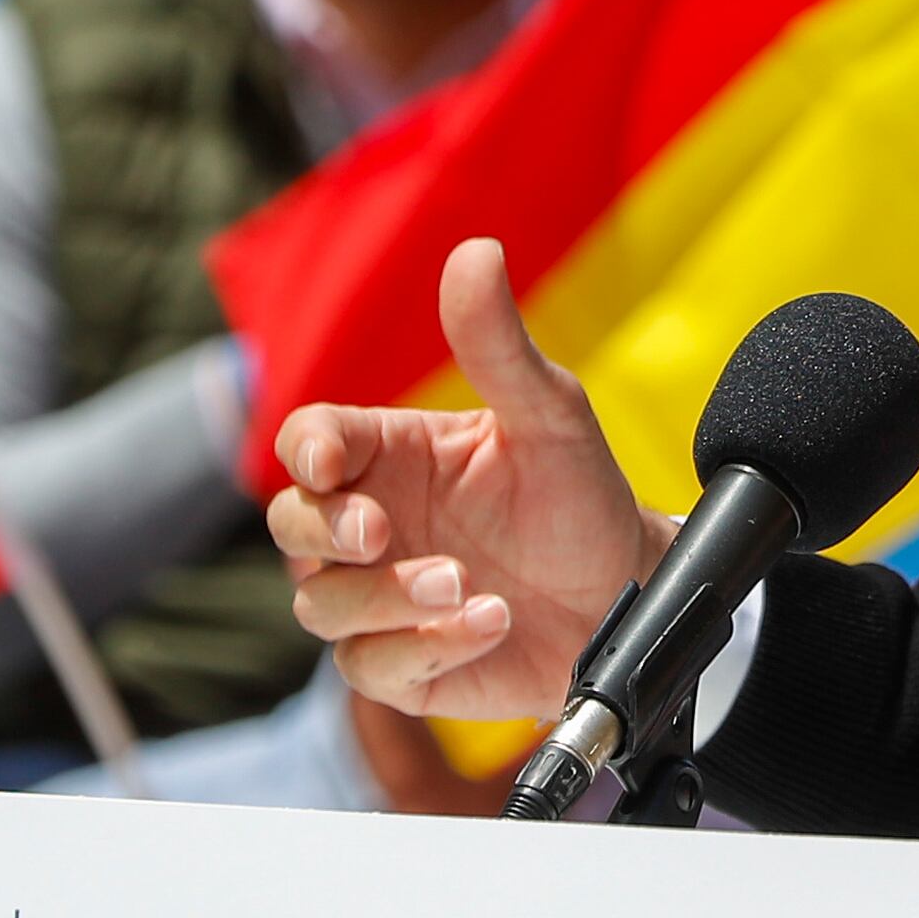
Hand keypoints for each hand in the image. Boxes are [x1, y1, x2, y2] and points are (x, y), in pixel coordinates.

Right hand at [268, 236, 661, 721]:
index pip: (309, 441)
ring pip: (321, 604)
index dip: (305, 449)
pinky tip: (489, 622)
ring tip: (465, 586)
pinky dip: (423, 649)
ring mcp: (382, 599)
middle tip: (381, 534)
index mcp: (392, 456)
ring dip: (385, 599)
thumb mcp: (551, 414)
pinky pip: (370, 666)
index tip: (330, 460)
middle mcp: (375, 527)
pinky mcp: (405, 665)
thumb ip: (500, 345)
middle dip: (325, 531)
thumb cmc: (582, 497)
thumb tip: (476, 251)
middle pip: (290, 525)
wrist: (628, 593)